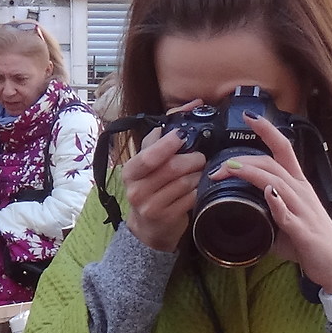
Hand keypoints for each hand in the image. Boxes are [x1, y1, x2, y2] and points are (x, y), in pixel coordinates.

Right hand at [120, 117, 206, 253]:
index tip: (183, 135)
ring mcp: (150, 206)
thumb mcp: (149, 162)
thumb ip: (164, 134)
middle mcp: (136, 189)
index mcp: (130, 171)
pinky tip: (197, 187)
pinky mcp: (166, 219)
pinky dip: (198, 190)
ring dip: (197, 175)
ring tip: (199, 172)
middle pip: (171, 168)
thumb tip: (192, 104)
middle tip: (200, 158)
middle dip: (191, 159)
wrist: (149, 228)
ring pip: (184, 183)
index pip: (148, 156)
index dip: (167, 144)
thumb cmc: (152, 188)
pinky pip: (190, 199)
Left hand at [221, 112, 331, 294]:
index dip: (268, 131)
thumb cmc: (312, 243)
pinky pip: (288, 214)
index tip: (250, 117)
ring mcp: (303, 210)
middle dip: (244, 160)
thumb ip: (267, 215)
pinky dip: (276, 203)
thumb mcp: (287, 223)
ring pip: (277, 182)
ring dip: (252, 174)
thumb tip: (243, 216)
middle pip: (273, 163)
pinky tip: (266, 195)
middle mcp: (302, 192)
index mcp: (298, 186)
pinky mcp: (303, 231)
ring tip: (230, 171)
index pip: (284, 150)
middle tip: (219, 167)